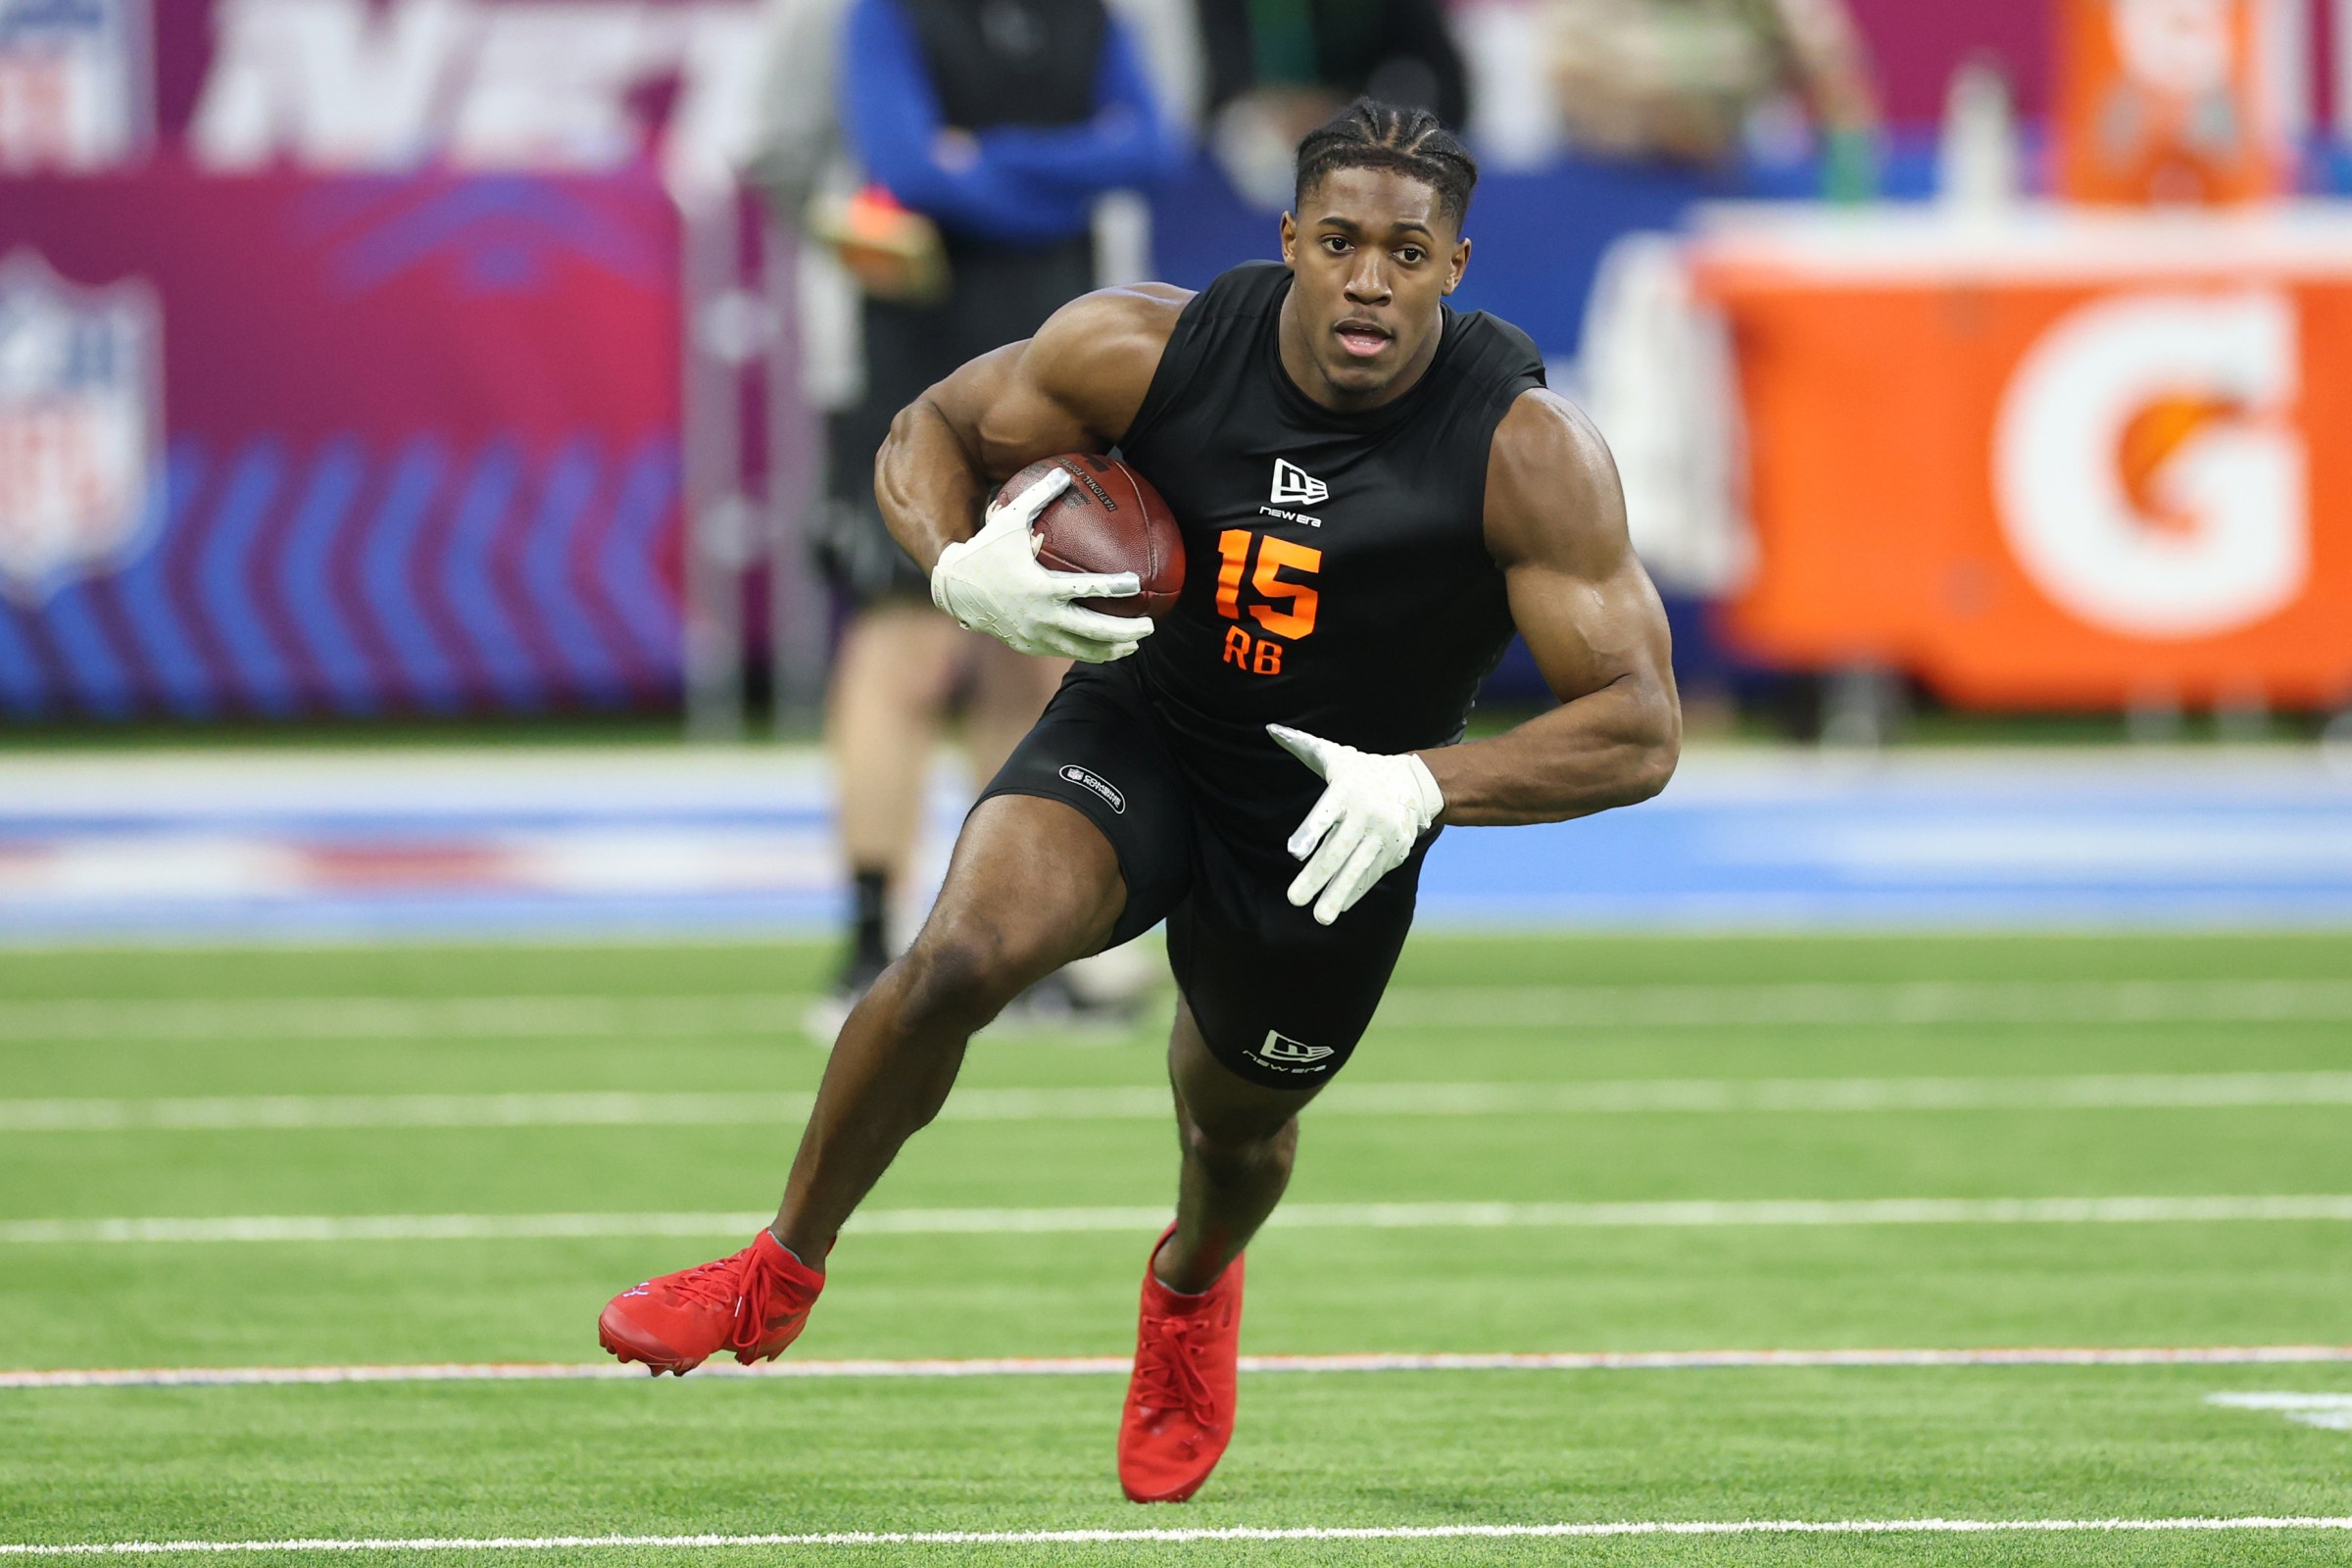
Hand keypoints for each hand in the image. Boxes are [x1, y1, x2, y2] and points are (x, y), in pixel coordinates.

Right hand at [930, 468, 1153, 661]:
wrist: (954, 589)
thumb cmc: (985, 550)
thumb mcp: (1009, 520)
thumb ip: (1038, 496)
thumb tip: (1064, 471)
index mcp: (1039, 587)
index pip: (1084, 590)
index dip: (1112, 588)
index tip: (1136, 585)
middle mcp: (1040, 616)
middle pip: (1092, 630)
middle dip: (1124, 631)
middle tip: (1150, 624)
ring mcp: (1035, 636)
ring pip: (1081, 649)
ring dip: (1111, 649)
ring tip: (1133, 644)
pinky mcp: (1029, 646)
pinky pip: (1064, 652)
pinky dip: (1087, 652)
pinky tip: (1105, 649)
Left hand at [1267, 724, 1443, 924]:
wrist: (1416, 784)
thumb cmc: (1361, 769)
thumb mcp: (1335, 754)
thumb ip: (1303, 746)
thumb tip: (1271, 730)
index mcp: (1348, 790)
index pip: (1327, 813)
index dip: (1311, 831)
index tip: (1294, 851)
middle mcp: (1367, 815)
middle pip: (1339, 849)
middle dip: (1317, 876)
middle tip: (1294, 899)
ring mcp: (1384, 836)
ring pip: (1357, 868)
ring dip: (1337, 893)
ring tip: (1320, 917)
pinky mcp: (1395, 851)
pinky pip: (1372, 874)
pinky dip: (1355, 891)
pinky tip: (1338, 907)